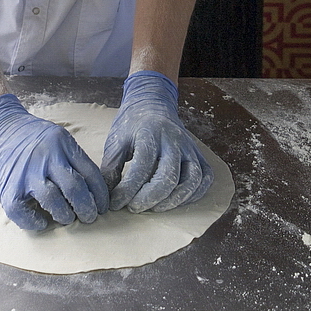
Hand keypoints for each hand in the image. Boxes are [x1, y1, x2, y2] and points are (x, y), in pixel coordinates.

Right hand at [0, 93, 108, 230]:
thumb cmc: (29, 136)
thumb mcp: (55, 137)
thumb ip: (71, 158)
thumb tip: (92, 189)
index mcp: (61, 143)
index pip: (89, 173)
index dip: (100, 194)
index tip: (102, 207)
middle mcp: (46, 157)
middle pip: (75, 188)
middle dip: (87, 208)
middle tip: (89, 217)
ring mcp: (26, 173)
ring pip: (54, 201)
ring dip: (65, 215)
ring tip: (67, 218)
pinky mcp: (9, 189)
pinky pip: (25, 213)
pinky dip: (36, 222)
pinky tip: (42, 221)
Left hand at [100, 71, 212, 211]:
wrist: (152, 102)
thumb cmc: (132, 124)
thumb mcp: (116, 141)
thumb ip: (111, 168)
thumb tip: (106, 197)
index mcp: (150, 133)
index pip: (142, 167)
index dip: (128, 190)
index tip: (116, 203)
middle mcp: (174, 140)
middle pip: (168, 176)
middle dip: (150, 198)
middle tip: (134, 208)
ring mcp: (189, 147)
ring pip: (191, 180)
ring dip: (174, 200)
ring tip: (155, 208)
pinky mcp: (199, 154)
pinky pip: (204, 178)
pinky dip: (193, 194)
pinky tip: (176, 201)